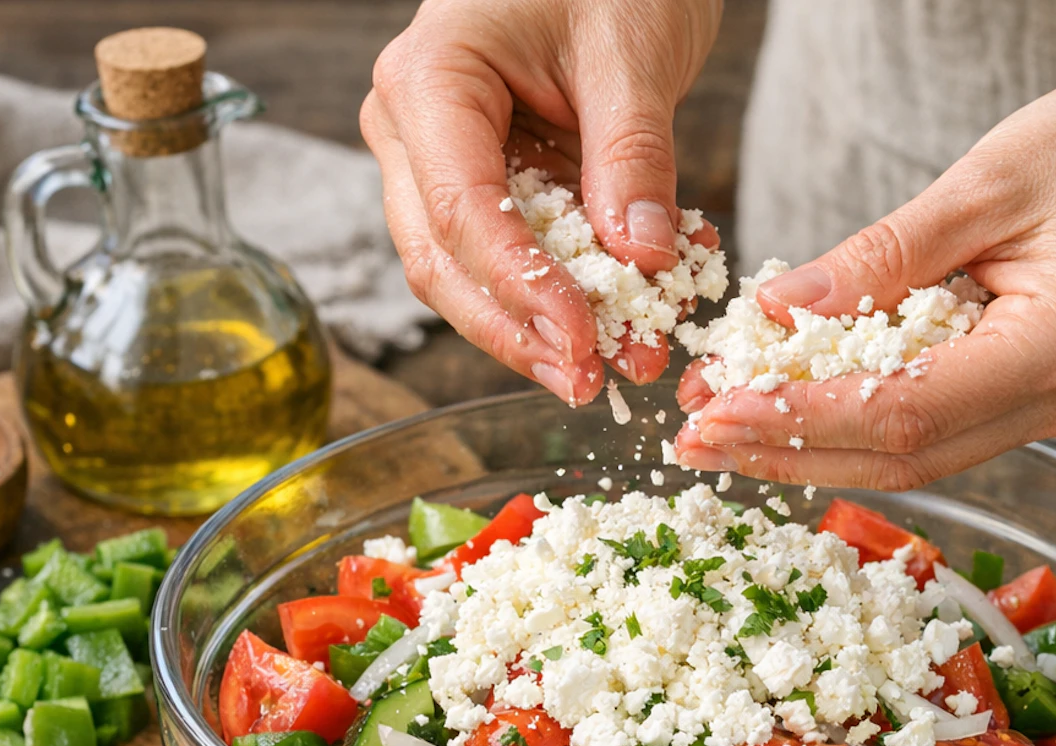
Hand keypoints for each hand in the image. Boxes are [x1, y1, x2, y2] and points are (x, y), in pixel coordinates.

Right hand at [363, 0, 721, 404]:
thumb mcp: (633, 53)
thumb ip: (633, 158)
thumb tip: (641, 262)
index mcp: (429, 81)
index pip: (460, 211)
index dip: (521, 288)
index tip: (585, 341)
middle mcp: (414, 129)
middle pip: (446, 262)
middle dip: (520, 333)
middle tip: (594, 383)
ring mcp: (442, 161)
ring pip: (472, 274)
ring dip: (546, 327)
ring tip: (625, 361)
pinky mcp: (487, 183)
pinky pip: (519, 255)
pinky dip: (577, 289)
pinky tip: (639, 311)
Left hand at [672, 45, 1055, 488]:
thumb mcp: (988, 180)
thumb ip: (882, 256)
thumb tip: (779, 313)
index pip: (905, 413)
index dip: (802, 422)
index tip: (717, 413)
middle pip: (905, 456)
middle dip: (792, 450)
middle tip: (694, 440)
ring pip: (919, 453)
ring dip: (818, 444)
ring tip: (726, 426)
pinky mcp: (1048, 395)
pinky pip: (942, 424)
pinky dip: (863, 419)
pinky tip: (796, 405)